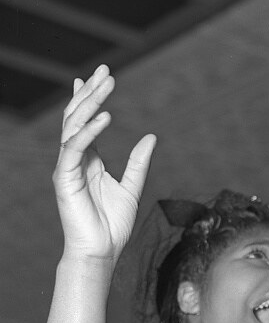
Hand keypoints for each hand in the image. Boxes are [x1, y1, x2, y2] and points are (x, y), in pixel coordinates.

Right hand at [54, 65, 155, 262]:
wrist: (101, 251)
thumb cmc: (113, 225)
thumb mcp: (132, 188)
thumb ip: (138, 163)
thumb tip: (151, 137)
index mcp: (88, 160)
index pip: (85, 122)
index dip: (89, 98)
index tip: (97, 77)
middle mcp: (74, 159)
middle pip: (78, 117)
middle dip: (91, 92)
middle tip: (106, 71)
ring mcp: (67, 167)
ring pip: (73, 126)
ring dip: (89, 103)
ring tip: (106, 85)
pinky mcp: (64, 177)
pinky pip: (74, 148)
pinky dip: (88, 131)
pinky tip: (105, 117)